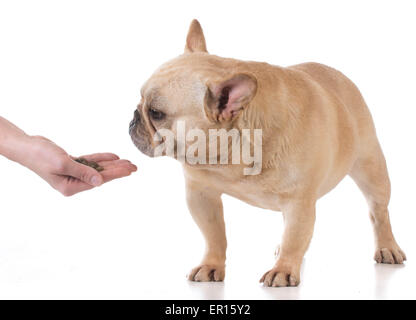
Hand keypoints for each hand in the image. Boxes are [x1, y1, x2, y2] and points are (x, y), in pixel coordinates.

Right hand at [22, 136, 136, 195]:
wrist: (27, 146)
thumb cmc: (41, 156)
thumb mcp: (63, 164)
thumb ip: (83, 172)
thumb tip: (100, 181)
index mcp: (70, 187)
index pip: (98, 180)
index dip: (115, 174)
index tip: (129, 170)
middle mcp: (73, 182)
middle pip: (101, 175)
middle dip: (118, 170)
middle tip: (135, 166)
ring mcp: (73, 173)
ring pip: (98, 168)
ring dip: (113, 164)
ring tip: (128, 162)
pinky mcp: (72, 164)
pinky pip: (91, 161)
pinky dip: (101, 158)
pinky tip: (114, 157)